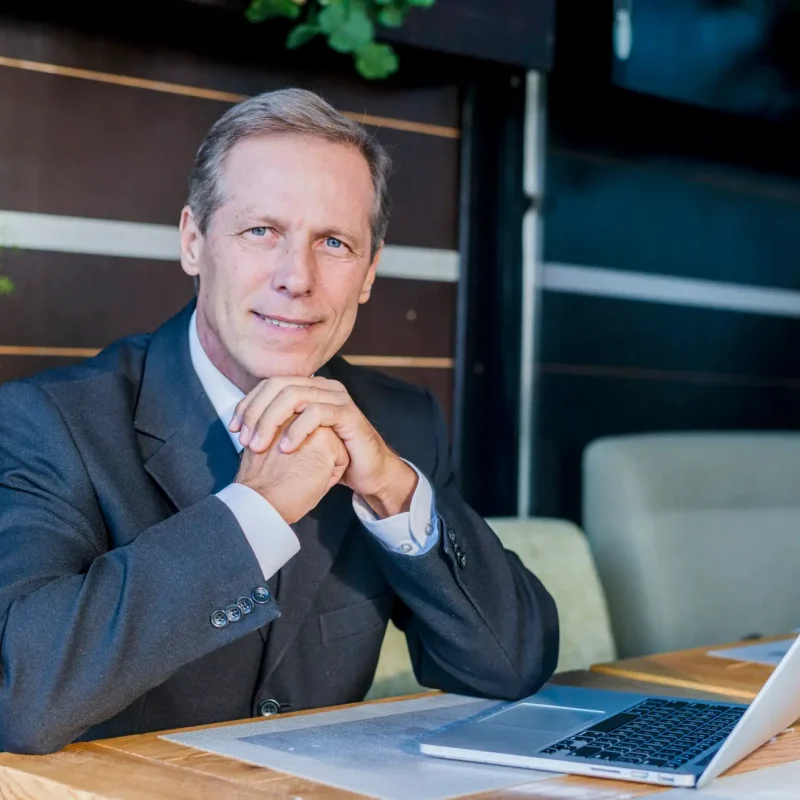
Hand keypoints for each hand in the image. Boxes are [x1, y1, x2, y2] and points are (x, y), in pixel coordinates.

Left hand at [230, 377, 417, 517]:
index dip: (247, 404)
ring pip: (294, 395)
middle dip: (255, 412)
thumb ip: (277, 426)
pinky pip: (317, 412)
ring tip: (260, 445)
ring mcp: (337, 397)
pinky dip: (297, 429)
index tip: (233, 428)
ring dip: (271, 420)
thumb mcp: (297, 438)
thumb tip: (241, 425)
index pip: (269, 384)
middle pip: (278, 385)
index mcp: (308, 387)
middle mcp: (322, 386)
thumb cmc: (330, 456)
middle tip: (245, 439)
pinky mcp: (349, 414)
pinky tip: (286, 448)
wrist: (366, 472)